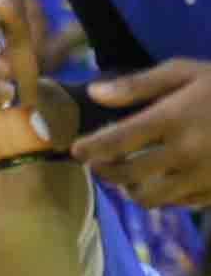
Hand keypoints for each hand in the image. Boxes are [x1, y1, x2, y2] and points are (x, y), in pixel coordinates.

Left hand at [77, 60, 210, 208]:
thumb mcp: (187, 72)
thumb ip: (139, 84)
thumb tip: (94, 93)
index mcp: (174, 118)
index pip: (115, 141)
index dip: (90, 148)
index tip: (76, 149)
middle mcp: (185, 152)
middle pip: (125, 174)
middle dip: (104, 171)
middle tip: (97, 164)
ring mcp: (201, 175)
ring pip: (147, 197)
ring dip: (130, 189)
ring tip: (125, 176)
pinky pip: (176, 203)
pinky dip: (161, 196)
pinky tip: (160, 180)